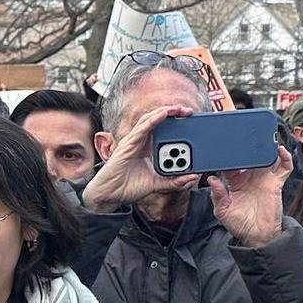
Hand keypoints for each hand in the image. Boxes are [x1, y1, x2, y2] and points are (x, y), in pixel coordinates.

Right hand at [82, 104, 199, 212]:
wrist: (110, 195)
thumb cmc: (128, 187)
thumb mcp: (157, 184)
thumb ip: (174, 181)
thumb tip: (192, 177)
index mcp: (148, 149)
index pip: (163, 131)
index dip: (176, 123)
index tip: (191, 120)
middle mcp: (141, 142)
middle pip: (158, 122)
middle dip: (174, 114)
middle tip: (189, 111)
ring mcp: (134, 142)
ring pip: (150, 120)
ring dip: (165, 112)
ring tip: (179, 108)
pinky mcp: (128, 144)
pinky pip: (142, 129)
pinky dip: (153, 120)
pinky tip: (164, 114)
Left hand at [207, 146, 290, 245]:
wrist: (258, 235)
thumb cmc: (240, 224)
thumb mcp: (222, 211)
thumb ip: (217, 196)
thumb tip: (212, 180)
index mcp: (234, 182)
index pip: (230, 164)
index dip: (227, 156)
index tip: (224, 149)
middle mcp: (250, 177)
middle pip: (250, 157)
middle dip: (248, 146)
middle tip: (245, 137)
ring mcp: (263, 179)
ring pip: (267, 158)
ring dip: (267, 148)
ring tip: (265, 139)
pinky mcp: (276, 183)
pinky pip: (284, 168)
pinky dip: (285, 157)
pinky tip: (280, 150)